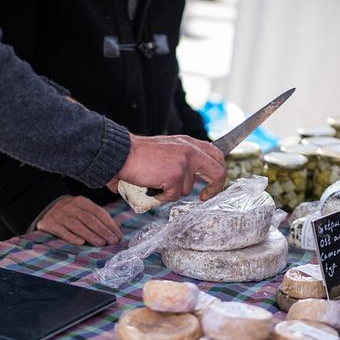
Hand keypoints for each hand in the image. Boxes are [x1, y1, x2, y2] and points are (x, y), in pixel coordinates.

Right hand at [36, 196, 122, 245]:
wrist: (43, 207)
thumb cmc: (70, 212)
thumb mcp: (84, 210)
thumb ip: (100, 218)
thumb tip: (118, 228)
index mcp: (82, 202)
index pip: (99, 212)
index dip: (110, 224)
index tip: (118, 236)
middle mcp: (71, 206)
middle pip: (89, 219)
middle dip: (102, 231)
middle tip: (112, 241)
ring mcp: (60, 214)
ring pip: (77, 225)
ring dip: (90, 235)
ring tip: (101, 243)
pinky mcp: (50, 223)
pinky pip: (62, 231)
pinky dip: (71, 236)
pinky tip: (81, 242)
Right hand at [106, 134, 225, 201]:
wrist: (122, 153)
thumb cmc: (138, 153)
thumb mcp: (167, 148)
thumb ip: (182, 158)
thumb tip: (192, 176)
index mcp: (189, 143)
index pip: (216, 154)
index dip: (218, 171)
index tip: (212, 184)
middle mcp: (190, 151)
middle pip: (218, 171)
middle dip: (215, 187)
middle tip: (205, 196)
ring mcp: (184, 164)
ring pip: (187, 189)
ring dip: (172, 191)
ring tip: (156, 182)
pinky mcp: (175, 176)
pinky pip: (173, 196)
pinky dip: (162, 196)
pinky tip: (152, 186)